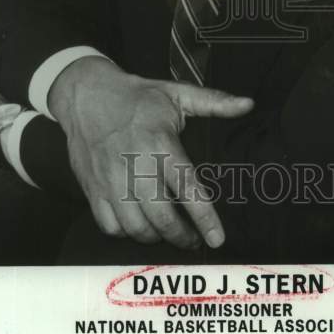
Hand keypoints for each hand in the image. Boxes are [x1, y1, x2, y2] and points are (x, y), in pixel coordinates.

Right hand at [48, 57, 253, 249]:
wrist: (85, 94)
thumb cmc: (136, 96)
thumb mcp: (175, 92)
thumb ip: (213, 102)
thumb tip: (248, 104)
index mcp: (160, 142)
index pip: (187, 187)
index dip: (204, 217)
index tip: (217, 239)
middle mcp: (135, 165)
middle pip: (161, 217)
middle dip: (182, 236)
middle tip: (194, 240)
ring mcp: (111, 180)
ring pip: (135, 227)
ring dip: (156, 237)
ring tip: (168, 233)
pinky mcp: (93, 188)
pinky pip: (110, 226)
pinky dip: (127, 233)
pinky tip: (139, 226)